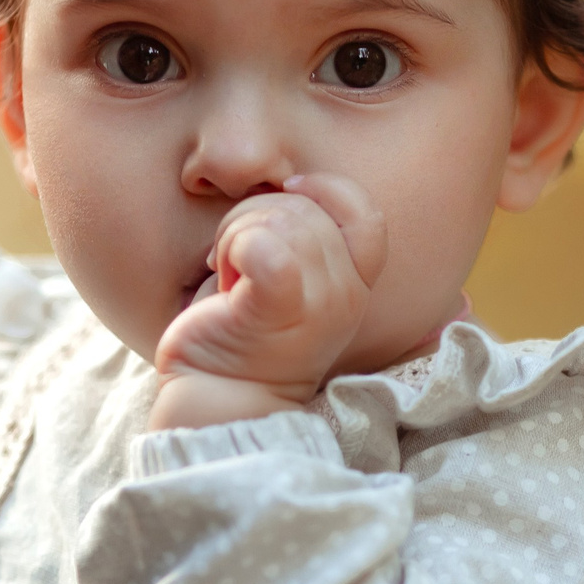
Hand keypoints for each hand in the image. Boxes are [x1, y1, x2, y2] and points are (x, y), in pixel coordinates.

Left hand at [150, 175, 386, 430]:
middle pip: (305, 208)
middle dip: (254, 217)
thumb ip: (301, 237)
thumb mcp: (288, 278)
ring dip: (235, 233)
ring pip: (279, 219)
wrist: (218, 398)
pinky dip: (233, 246)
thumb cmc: (243, 331)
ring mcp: (319, 305)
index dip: (326, 189)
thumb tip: (287, 185)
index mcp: (354, 284)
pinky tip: (222, 276)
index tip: (283, 200)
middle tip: (234, 258)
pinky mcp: (278, 310)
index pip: (365, 211)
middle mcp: (347, 295)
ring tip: (227, 272)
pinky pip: (262, 245)